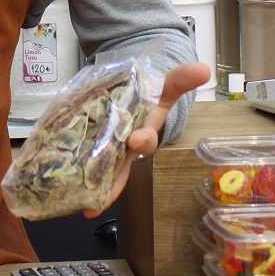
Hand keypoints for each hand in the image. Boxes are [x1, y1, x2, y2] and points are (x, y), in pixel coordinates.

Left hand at [82, 61, 210, 217]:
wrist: (130, 97)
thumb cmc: (148, 96)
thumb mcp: (163, 86)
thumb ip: (180, 78)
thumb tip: (203, 68)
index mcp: (144, 132)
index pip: (146, 139)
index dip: (142, 140)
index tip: (135, 140)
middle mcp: (127, 149)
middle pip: (122, 168)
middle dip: (115, 180)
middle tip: (104, 190)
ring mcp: (110, 154)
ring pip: (105, 176)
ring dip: (97, 191)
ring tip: (86, 207)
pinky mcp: (92, 153)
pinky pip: (88, 170)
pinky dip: (81, 183)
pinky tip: (71, 198)